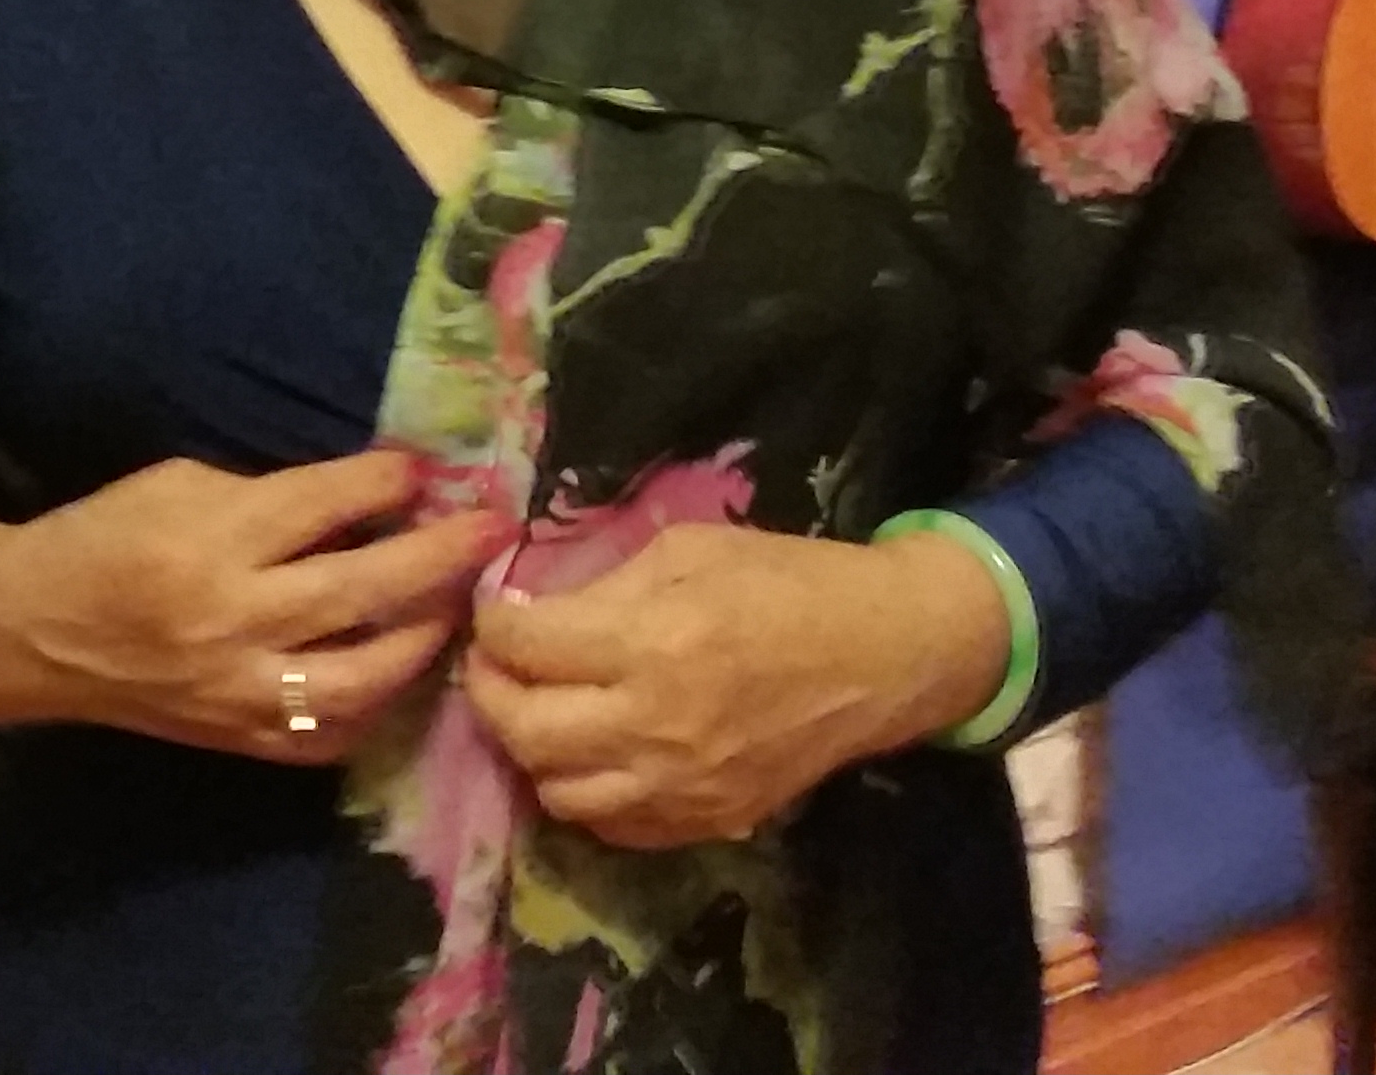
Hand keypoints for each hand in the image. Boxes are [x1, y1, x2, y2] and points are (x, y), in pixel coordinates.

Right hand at [0, 449, 507, 764]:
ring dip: (424, 639)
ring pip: (363, 676)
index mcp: (213, 539)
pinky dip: (373, 706)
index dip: (386, 483)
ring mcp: (239, 690)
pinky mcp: (238, 739)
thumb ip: (275, 496)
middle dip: (440, 556)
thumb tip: (371, 498)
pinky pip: (328, 734)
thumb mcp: (182, 483)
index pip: (325, 506)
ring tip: (458, 610)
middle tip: (493, 530)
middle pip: (363, 589)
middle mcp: (233, 618)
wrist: (34, 632)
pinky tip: (397, 674)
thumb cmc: (108, 537)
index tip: (426, 470)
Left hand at [463, 524, 1007, 848]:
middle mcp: (655, 727)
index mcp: (652, 644)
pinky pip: (611, 826)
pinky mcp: (706, 821)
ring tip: (542, 710)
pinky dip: (585, 791)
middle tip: (495, 664)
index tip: (494, 611)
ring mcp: (680, 787)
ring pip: (557, 791)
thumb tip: (532, 609)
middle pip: (523, 731)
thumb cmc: (791, 582)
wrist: (885, 655)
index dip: (493, 625)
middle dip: (490, 691)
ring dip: (533, 748)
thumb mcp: (691, 549)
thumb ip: (606, 583)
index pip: (525, 648)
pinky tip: (594, 754)